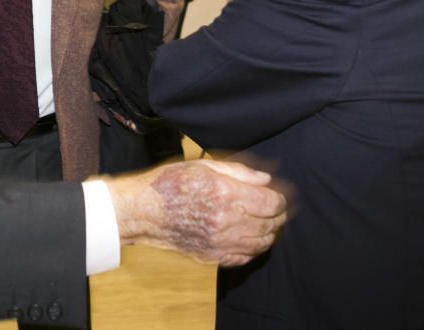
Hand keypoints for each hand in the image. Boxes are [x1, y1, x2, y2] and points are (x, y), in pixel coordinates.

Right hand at [105, 159, 285, 266]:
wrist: (143, 210)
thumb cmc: (170, 183)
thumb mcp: (203, 166)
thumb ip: (238, 172)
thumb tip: (265, 180)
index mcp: (226, 194)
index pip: (271, 202)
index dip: (280, 199)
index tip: (279, 195)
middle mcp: (227, 221)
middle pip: (270, 224)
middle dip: (278, 216)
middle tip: (276, 209)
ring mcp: (220, 242)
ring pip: (261, 243)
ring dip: (269, 233)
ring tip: (268, 224)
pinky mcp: (212, 256)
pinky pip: (244, 257)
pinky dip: (254, 249)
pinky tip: (251, 239)